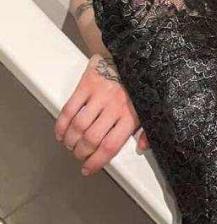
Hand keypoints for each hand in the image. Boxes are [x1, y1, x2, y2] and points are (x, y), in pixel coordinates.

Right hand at [54, 53, 148, 175]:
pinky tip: (61, 134)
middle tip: (79, 156)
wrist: (126, 54)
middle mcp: (114, 107)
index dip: (97, 161)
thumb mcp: (148, 108)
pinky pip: (69, 109)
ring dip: (71, 141)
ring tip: (70, 146)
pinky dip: (62, 125)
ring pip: (79, 126)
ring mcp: (99, 95)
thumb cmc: (137, 86)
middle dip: (81, 153)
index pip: (111, 146)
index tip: (88, 169)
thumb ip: (146, 130)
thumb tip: (141, 148)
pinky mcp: (86, 85)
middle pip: (91, 139)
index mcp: (130, 116)